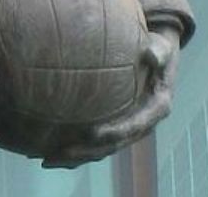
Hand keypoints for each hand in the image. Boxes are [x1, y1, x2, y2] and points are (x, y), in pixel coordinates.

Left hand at [42, 23, 181, 167]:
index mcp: (155, 110)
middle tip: (58, 153)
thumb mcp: (162, 48)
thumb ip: (159, 52)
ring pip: (98, 149)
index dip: (113, 132)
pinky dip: (72, 147)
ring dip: (73, 157)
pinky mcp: (114, 127)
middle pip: (110, 145)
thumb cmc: (157, 49)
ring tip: (45, 160)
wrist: (159, 57)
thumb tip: (150, 53)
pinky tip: (46, 149)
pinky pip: (92, 142)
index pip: (132, 126)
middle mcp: (141, 125)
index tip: (91, 133)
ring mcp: (126, 129)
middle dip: (84, 152)